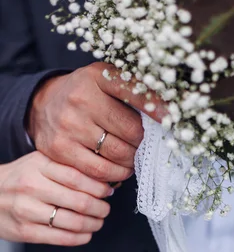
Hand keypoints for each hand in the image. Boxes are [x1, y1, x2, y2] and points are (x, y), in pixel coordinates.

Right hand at [0, 151, 111, 245]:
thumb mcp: (38, 163)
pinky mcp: (26, 232)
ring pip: (74, 222)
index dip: (99, 187)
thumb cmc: (18, 180)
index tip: (108, 191)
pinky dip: (80, 237)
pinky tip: (86, 234)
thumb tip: (101, 180)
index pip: (78, 177)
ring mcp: (28, 210)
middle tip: (105, 209)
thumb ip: (66, 167)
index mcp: (39, 166)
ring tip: (97, 221)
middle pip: (80, 201)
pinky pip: (62, 238)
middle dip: (100, 208)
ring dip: (93, 224)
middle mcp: (32, 187)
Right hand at [27, 63, 166, 181]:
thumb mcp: (107, 80)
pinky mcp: (60, 150)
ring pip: (118, 155)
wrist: (43, 104)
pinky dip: (116, 174)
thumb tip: (169, 111)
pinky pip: (99, 171)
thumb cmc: (86, 94)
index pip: (136, 93)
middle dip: (144, 142)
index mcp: (97, 77)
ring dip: (133, 161)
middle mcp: (81, 100)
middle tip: (147, 145)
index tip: (171, 119)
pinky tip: (121, 169)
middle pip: (131, 132)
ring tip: (135, 158)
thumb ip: (135, 89)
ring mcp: (69, 127)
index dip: (157, 109)